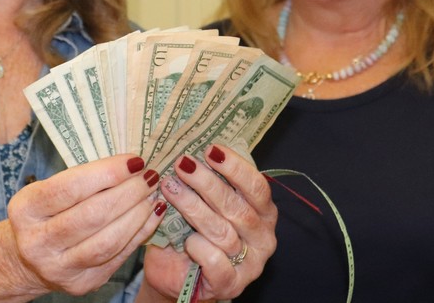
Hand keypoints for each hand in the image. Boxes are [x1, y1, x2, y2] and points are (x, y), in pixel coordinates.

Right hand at [6, 154, 166, 295]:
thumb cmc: (46, 213)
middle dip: (129, 192)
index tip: (135, 161)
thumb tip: (132, 165)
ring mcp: (58, 267)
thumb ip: (83, 179)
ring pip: (109, 240)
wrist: (28, 260)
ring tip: (152, 195)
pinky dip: (140, 233)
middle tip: (150, 176)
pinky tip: (152, 215)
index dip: (108, 172)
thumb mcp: (49, 190)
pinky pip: (118, 256)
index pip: (71, 187)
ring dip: (138, 214)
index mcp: (25, 210)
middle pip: (93, 214)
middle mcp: (37, 242)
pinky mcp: (81, 283)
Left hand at [142, 144, 277, 299]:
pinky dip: (198, 246)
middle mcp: (263, 238)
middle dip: (206, 182)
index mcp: (263, 213)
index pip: (257, 186)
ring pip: (222, 231)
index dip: (235, 167)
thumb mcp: (204, 201)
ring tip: (170, 187)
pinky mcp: (231, 284)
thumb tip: (192, 149)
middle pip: (237, 206)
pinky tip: (184, 238)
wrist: (176, 273)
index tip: (210, 149)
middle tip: (182, 164)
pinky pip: (215, 260)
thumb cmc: (193, 230)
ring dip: (192, 206)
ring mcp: (250, 264)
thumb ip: (208, 181)